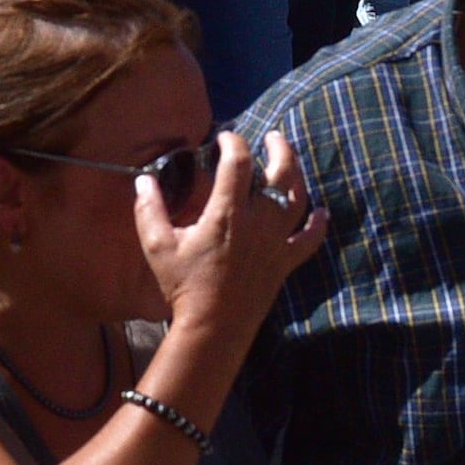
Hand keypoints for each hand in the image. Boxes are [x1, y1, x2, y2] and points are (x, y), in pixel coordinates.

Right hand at [143, 125, 327, 334]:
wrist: (213, 327)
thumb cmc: (184, 286)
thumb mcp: (157, 245)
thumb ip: (149, 208)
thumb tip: (142, 180)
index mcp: (227, 212)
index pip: (238, 162)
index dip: (234, 142)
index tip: (224, 137)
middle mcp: (258, 221)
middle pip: (279, 173)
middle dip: (277, 148)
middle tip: (272, 136)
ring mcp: (276, 242)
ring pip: (298, 199)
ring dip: (297, 175)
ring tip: (290, 161)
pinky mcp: (285, 262)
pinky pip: (309, 240)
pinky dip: (318, 224)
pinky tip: (322, 212)